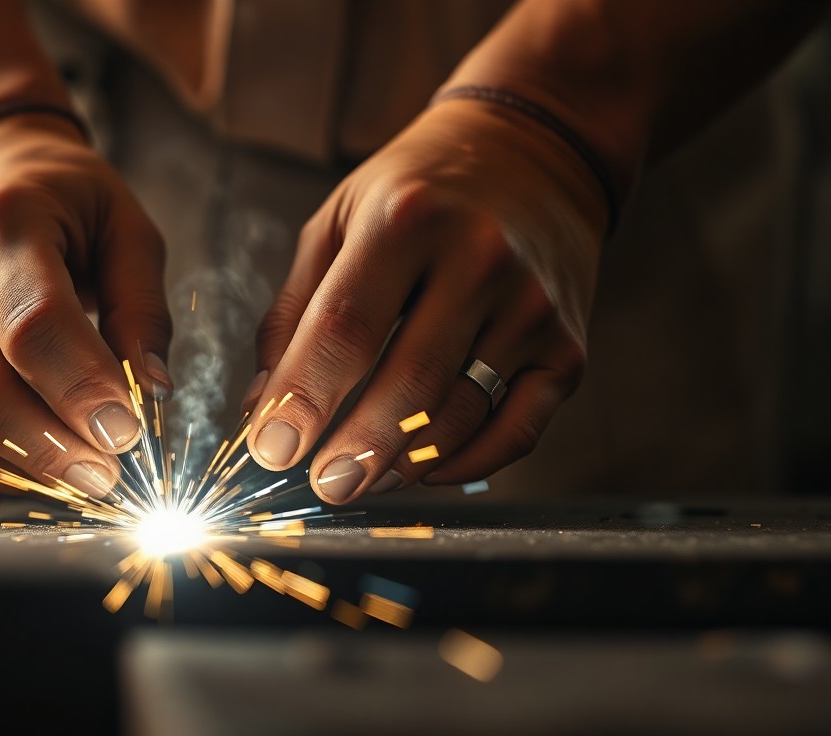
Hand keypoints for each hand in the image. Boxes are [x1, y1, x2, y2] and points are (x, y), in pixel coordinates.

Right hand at [0, 114, 171, 495]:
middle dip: (57, 450)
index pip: (35, 327)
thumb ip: (143, 307)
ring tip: (84, 475)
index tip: (127, 435)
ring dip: (26, 472)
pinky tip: (38, 459)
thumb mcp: (122, 225)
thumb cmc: (57, 201)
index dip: (83, 390)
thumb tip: (153, 392)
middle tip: (112, 473)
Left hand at [244, 98, 607, 502]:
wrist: (534, 153)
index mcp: (407, 218)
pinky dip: (465, 465)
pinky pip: (516, 431)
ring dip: (402, 466)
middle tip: (321, 486)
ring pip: (460, 416)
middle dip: (355, 450)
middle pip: (408, 382)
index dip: (304, 397)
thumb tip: (263, 406)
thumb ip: (294, 313)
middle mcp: (480, 260)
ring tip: (359, 480)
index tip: (272, 449)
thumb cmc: (418, 192)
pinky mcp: (567, 349)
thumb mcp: (337, 221)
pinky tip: (422, 472)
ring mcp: (531, 308)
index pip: (346, 327)